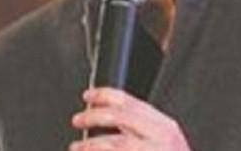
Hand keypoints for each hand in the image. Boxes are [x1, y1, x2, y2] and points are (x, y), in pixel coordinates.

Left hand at [69, 88, 190, 150]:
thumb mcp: (161, 140)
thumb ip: (138, 128)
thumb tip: (104, 115)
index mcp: (164, 125)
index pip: (130, 101)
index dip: (104, 95)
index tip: (88, 96)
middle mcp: (162, 137)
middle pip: (120, 118)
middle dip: (93, 117)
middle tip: (77, 120)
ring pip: (115, 143)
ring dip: (91, 145)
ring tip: (77, 148)